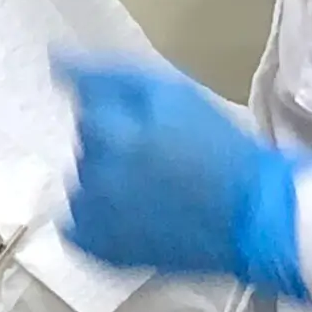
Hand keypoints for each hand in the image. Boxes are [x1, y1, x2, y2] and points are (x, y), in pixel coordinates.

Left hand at [59, 57, 310, 298]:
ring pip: (81, 182)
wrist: (256, 216)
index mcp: (113, 135)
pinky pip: (76, 226)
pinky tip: (128, 214)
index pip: (85, 107)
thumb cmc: (218, 146)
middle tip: (158, 154)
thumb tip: (55, 58)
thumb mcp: (170, 93)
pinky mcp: (103, 253)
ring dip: (104, 179)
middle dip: (112, 142)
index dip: (119, 111)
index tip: (149, 123)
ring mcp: (97, 220)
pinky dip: (93, 218)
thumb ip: (108, 76)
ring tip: (150, 188)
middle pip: (85, 144)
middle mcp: (95, 178)